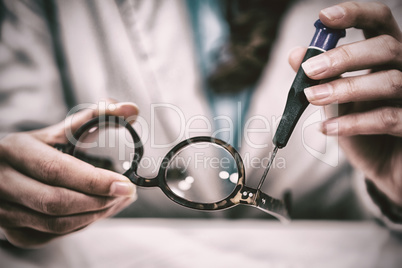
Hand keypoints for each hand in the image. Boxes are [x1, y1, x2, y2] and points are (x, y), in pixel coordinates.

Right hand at [0, 100, 138, 247]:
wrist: (6, 171)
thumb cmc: (40, 149)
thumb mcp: (62, 131)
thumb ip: (97, 117)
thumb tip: (131, 108)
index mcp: (16, 150)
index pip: (56, 169)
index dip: (93, 180)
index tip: (126, 184)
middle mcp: (3, 181)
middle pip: (55, 201)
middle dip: (98, 201)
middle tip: (127, 193)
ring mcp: (4, 210)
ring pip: (55, 223)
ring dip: (94, 215)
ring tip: (118, 201)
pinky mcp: (12, 231)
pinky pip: (53, 235)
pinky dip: (81, 225)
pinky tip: (98, 211)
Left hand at [289, 2, 401, 205]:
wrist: (383, 165)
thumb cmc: (361, 126)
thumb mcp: (335, 99)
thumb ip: (319, 78)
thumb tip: (295, 54)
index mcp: (386, 56)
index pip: (379, 22)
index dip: (356, 13)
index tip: (324, 17)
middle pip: (386, 48)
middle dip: (344, 57)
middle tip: (310, 70)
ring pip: (390, 81)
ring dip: (344, 88)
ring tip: (312, 97)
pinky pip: (388, 119)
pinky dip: (353, 123)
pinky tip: (327, 128)